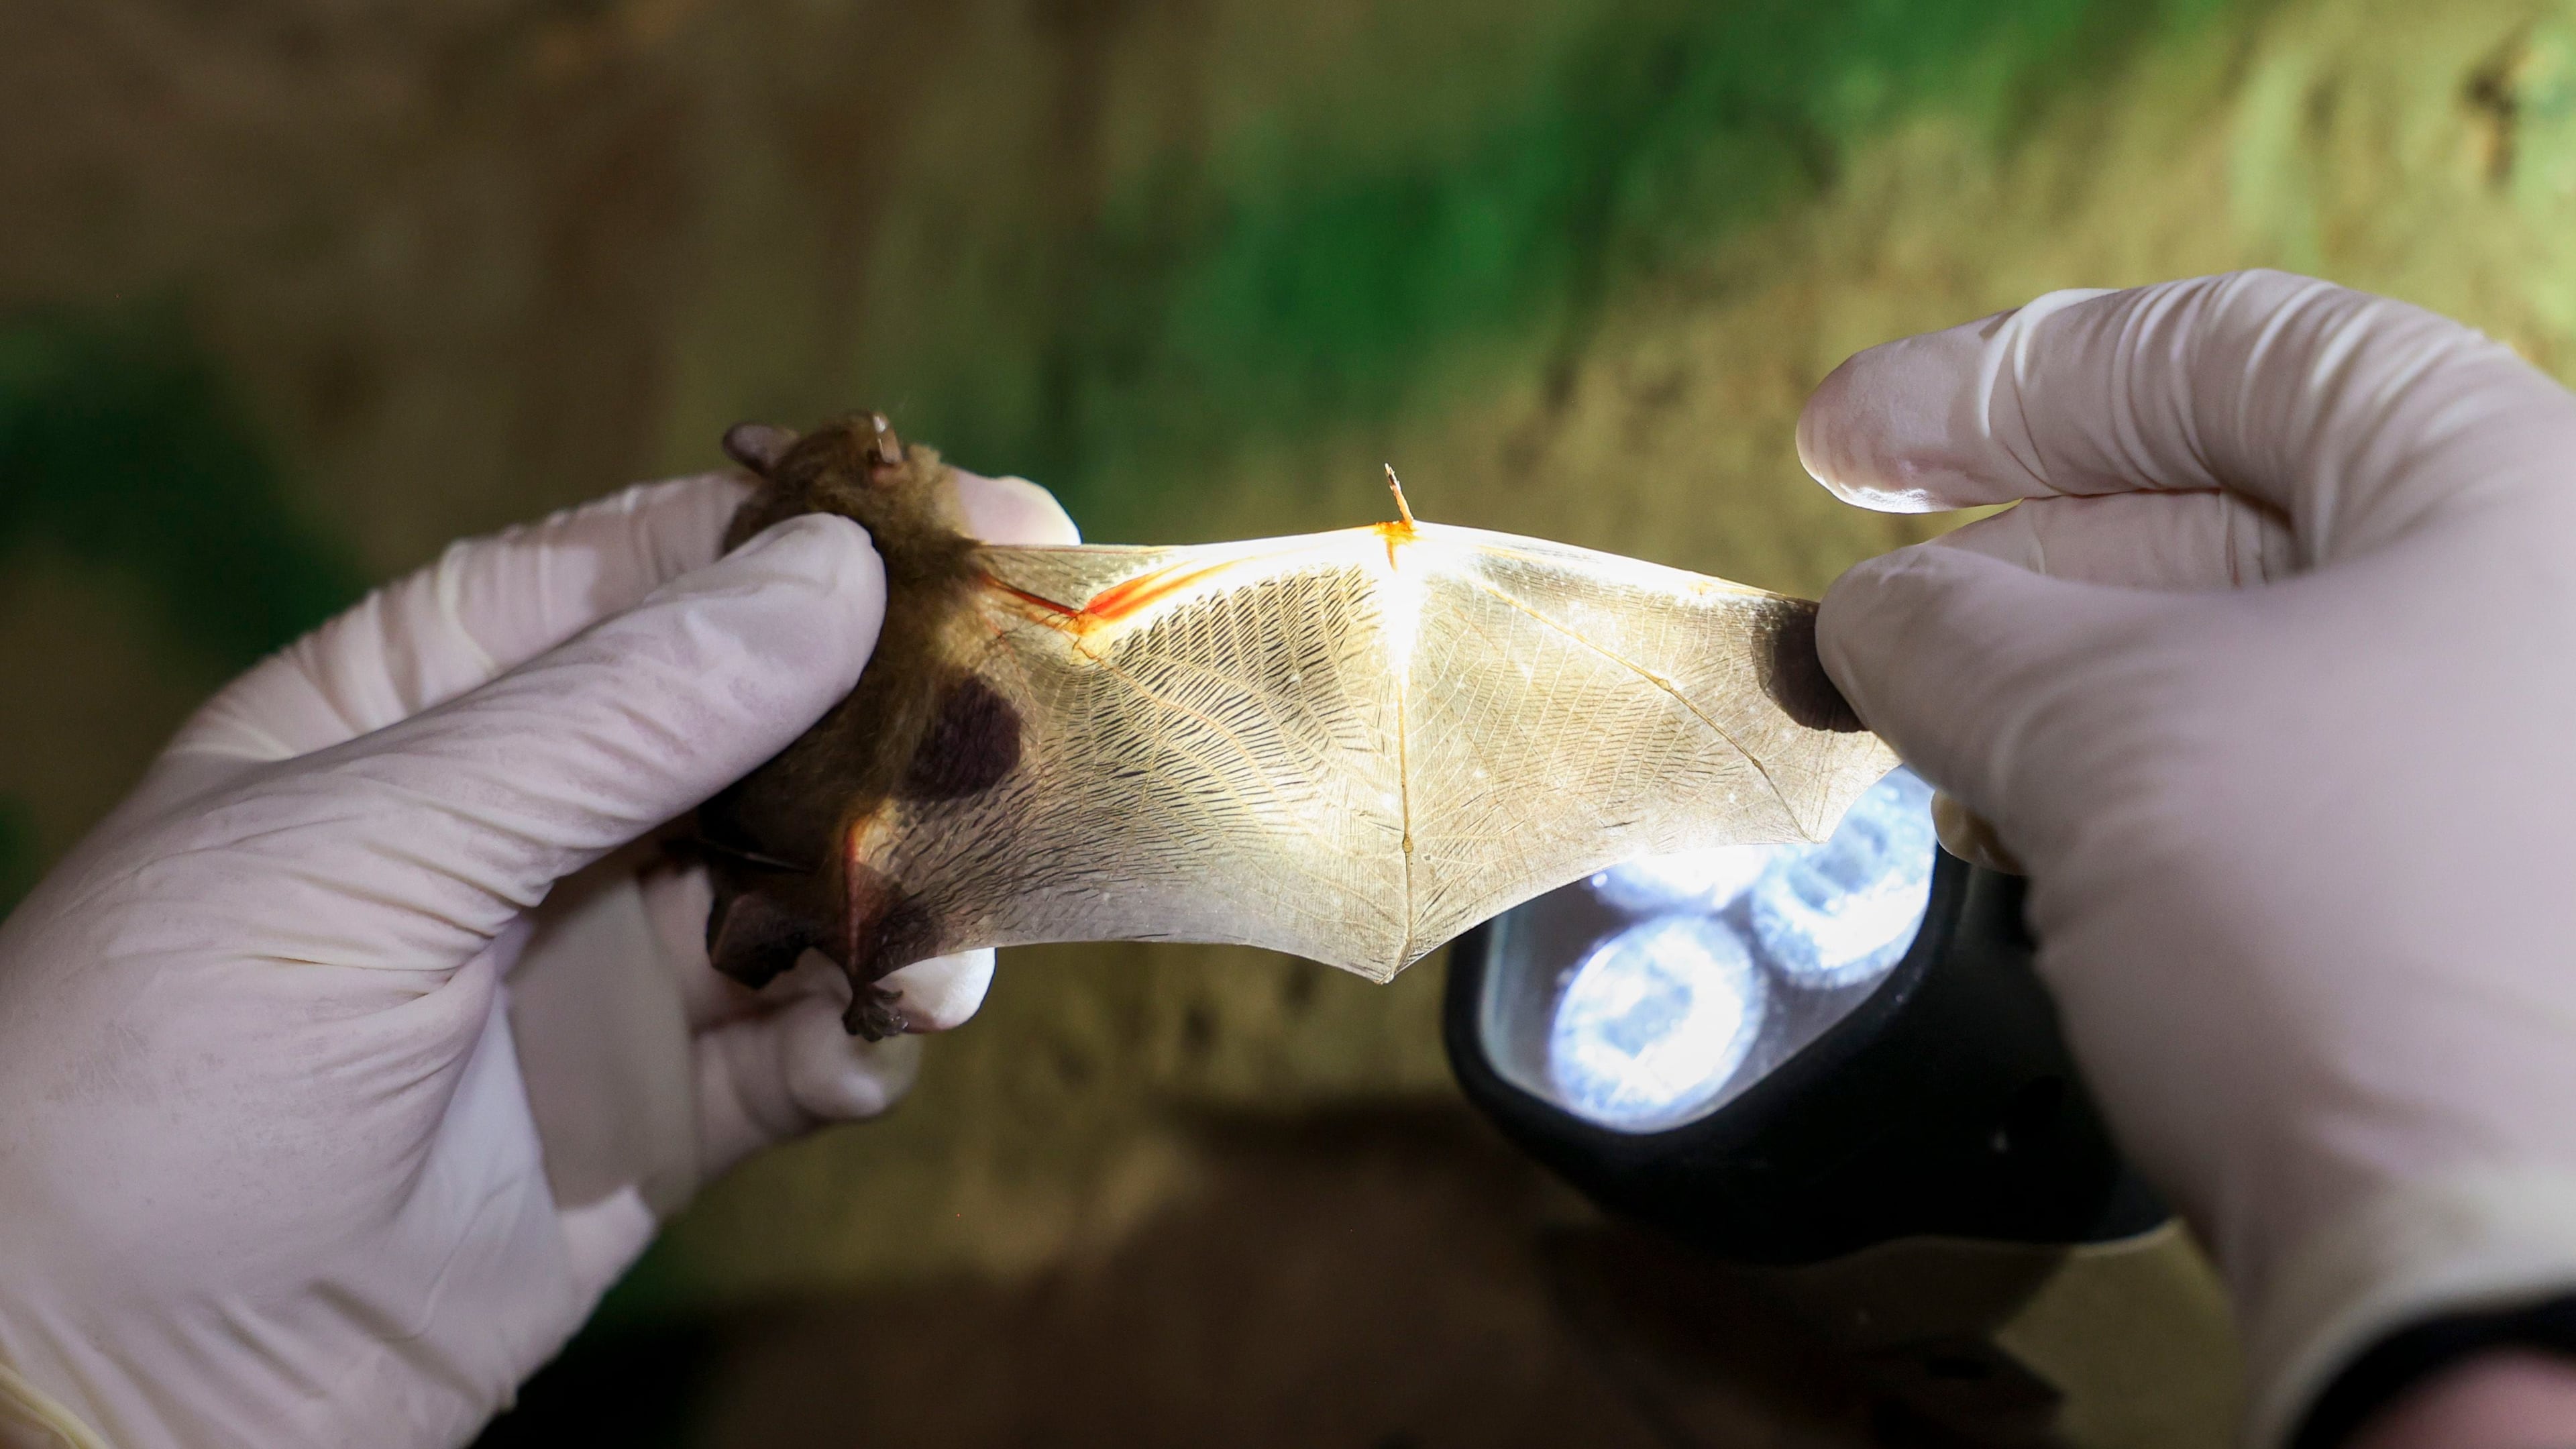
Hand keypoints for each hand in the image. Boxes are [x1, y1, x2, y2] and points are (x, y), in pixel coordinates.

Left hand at [0, 466, 1075, 1448]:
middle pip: (776, 717)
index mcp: (436, 696)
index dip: (820, 540)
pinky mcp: (665, 1116)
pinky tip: (874, 1053)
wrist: (101, 1391)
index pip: (659, 567)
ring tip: (953, 950)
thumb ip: (610, 719)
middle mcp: (545, 814)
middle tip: (1053, 707)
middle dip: (912, 714)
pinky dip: (869, 1042)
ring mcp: (610, 966)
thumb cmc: (157, 1079)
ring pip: (824, 884)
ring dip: (914, 898)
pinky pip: (812, 1048)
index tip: (979, 528)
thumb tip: (834, 577)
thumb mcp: (365, 854)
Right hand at [1800, 271, 2575, 1446]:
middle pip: (2236, 513)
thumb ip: (1954, 627)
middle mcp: (2546, 608)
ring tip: (1921, 733)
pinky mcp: (2467, 901)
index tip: (1848, 438)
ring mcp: (2516, 763)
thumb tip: (1871, 613)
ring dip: (2057, 690)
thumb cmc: (2347, 937)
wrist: (2490, 1257)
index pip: (2238, 352)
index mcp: (2513, 490)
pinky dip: (2132, 791)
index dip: (2011, 378)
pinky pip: (2275, 789)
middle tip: (1866, 613)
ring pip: (2246, 667)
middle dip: (2018, 560)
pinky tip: (2021, 837)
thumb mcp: (2102, 727)